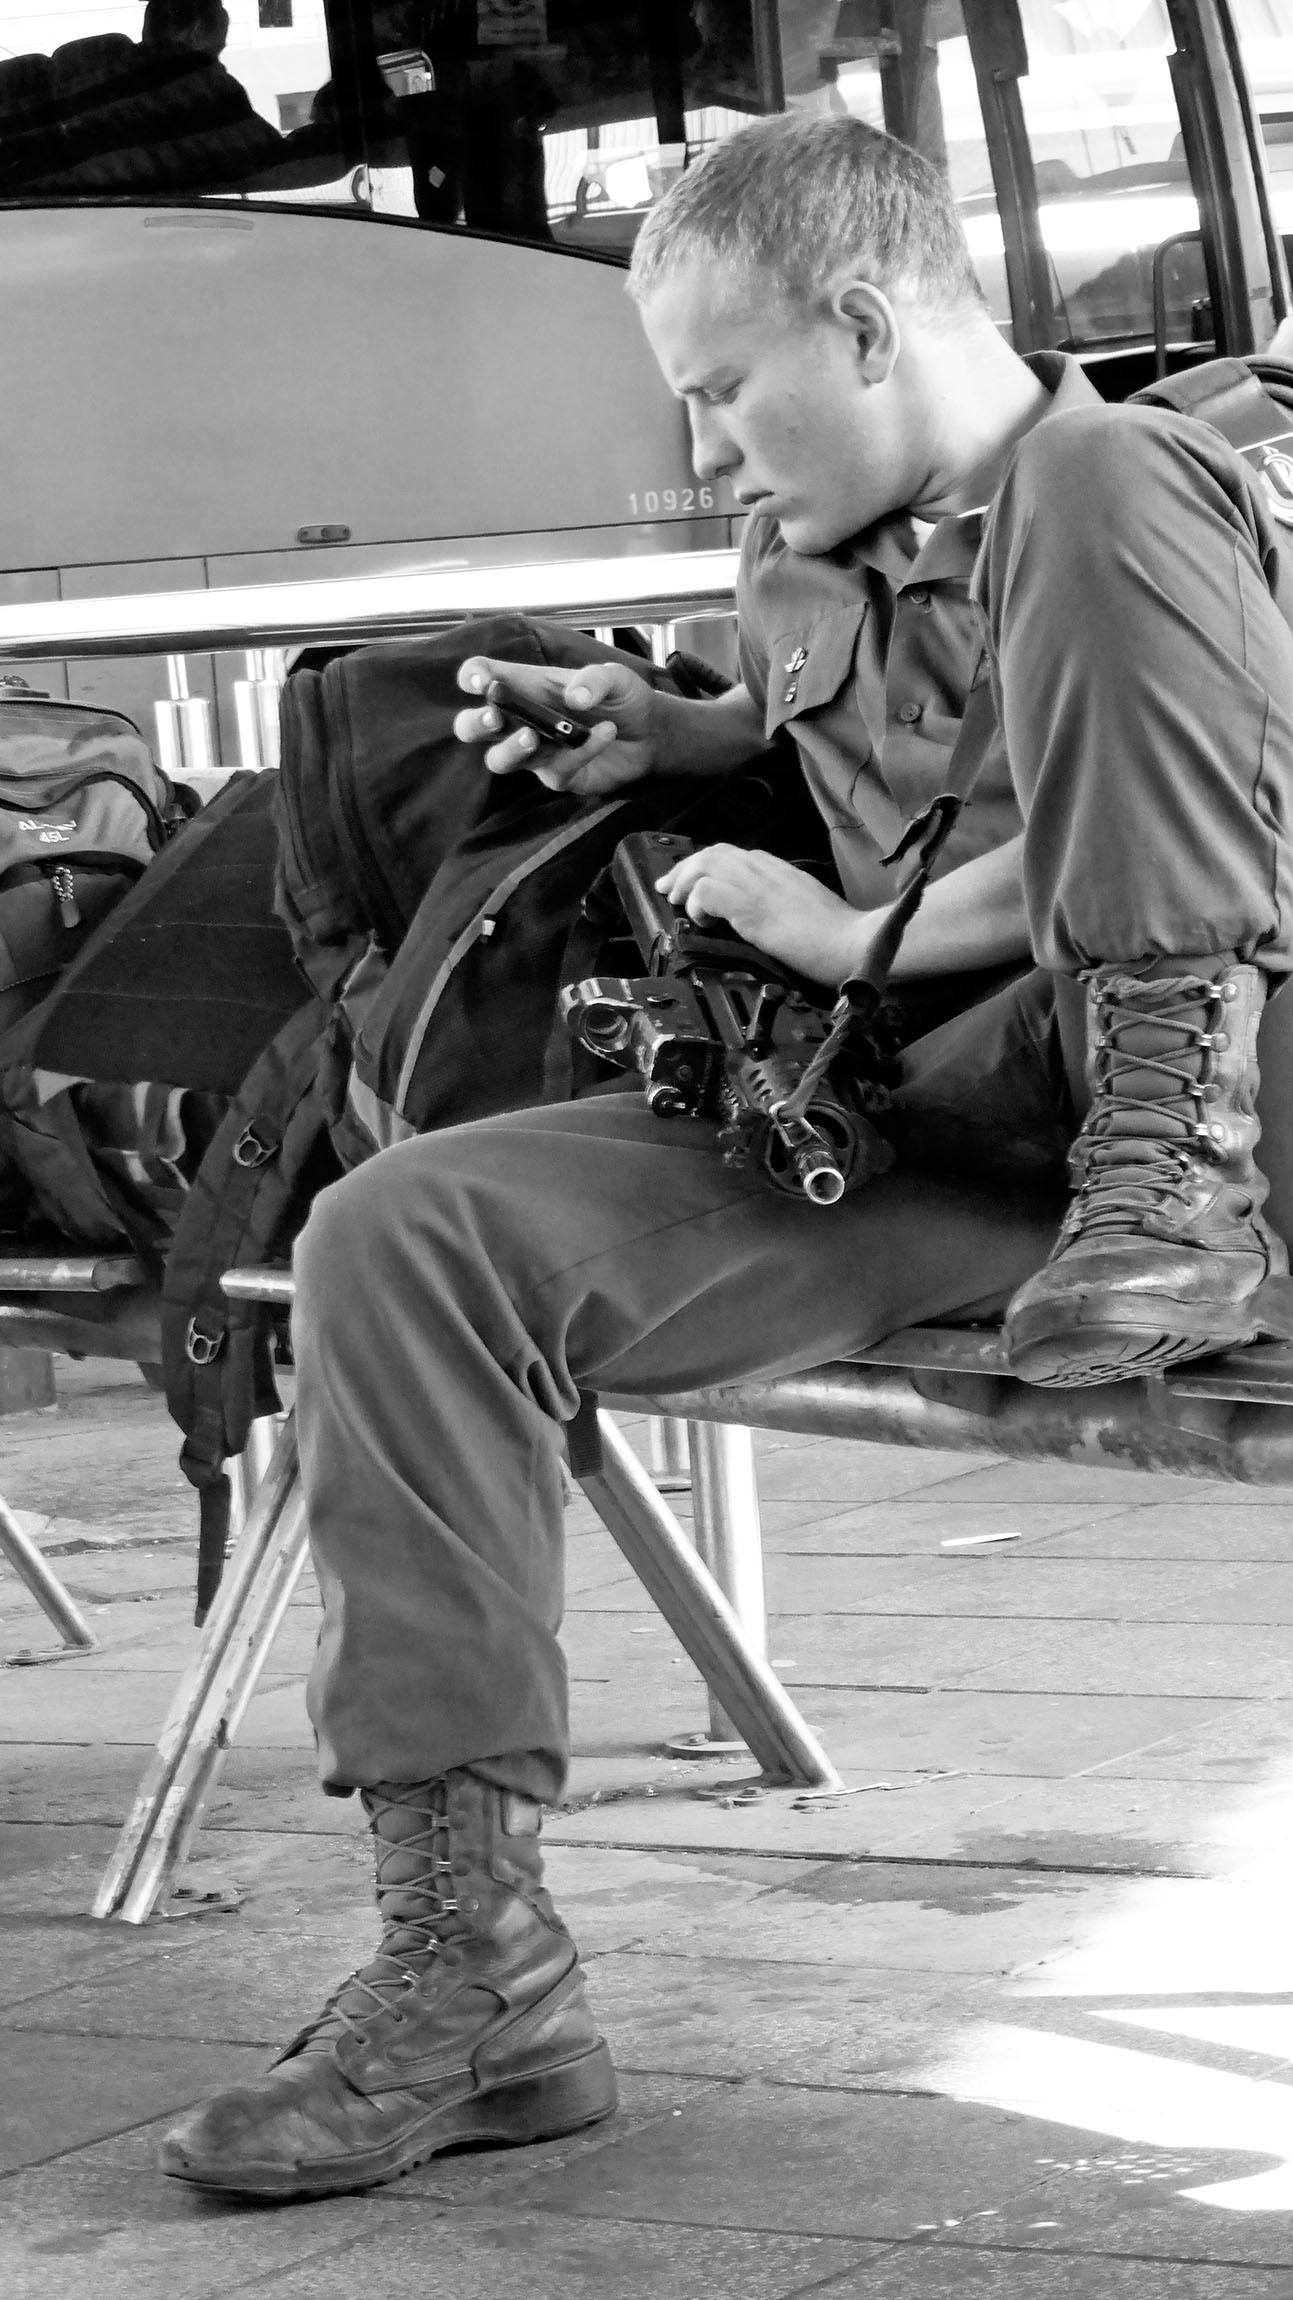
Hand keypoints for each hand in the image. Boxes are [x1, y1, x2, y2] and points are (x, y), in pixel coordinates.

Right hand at [454, 655, 659, 796]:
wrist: (652, 732)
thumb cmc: (623, 697)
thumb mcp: (615, 677)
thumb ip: (595, 679)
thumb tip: (574, 698)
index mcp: (526, 685)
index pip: (484, 676)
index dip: (472, 676)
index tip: (478, 681)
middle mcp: (522, 720)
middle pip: (473, 727)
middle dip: (474, 723)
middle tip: (493, 718)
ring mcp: (537, 752)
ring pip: (500, 759)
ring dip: (511, 748)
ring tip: (533, 736)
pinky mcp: (558, 776)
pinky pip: (556, 770)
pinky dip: (580, 752)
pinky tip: (606, 734)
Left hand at [656, 845, 862, 986]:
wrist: (856, 944)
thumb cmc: (838, 937)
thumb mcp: (806, 909)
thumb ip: (780, 904)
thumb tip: (757, 916)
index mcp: (778, 870)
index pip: (732, 855)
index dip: (704, 865)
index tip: (689, 884)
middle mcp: (766, 869)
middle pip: (713, 852)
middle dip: (685, 868)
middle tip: (669, 889)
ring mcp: (758, 886)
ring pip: (704, 864)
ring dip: (685, 881)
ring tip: (679, 903)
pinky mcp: (751, 907)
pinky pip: (707, 891)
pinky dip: (697, 903)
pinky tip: (701, 921)